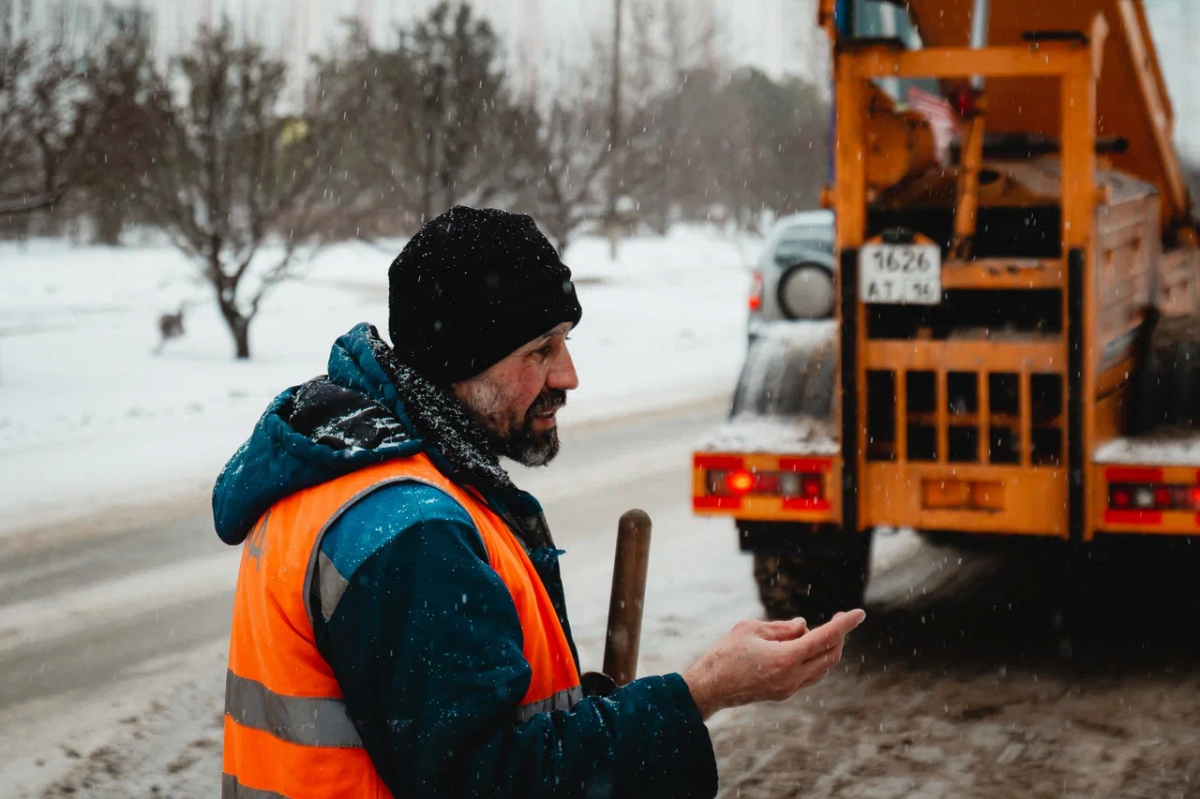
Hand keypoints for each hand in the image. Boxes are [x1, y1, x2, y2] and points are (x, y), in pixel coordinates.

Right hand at [682, 609, 865, 720]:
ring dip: (826, 649)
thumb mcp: (750, 628)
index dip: (844, 624)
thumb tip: (803, 626)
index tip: (859, 613)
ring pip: (822, 668)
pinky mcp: (782, 693)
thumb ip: (781, 627)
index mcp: (785, 658)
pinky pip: (809, 675)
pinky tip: (803, 647)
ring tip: (813, 631)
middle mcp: (792, 677)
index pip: (824, 638)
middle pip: (830, 656)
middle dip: (838, 636)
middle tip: (837, 618)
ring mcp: (789, 688)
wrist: (709, 688)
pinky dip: (813, 659)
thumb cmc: (725, 653)